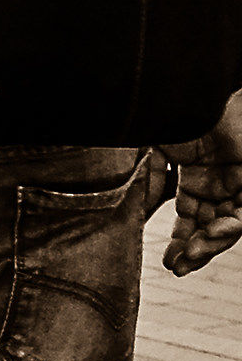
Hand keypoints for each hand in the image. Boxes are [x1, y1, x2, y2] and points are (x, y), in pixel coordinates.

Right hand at [161, 93, 241, 274]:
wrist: (180, 94)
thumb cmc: (159, 118)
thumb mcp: (147, 161)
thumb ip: (144, 190)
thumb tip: (130, 223)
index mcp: (192, 175)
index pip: (192, 217)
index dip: (183, 242)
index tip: (169, 263)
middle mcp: (217, 178)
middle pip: (212, 224)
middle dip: (198, 250)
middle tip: (180, 267)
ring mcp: (235, 176)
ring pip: (230, 222)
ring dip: (213, 243)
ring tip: (193, 256)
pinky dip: (231, 226)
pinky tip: (214, 233)